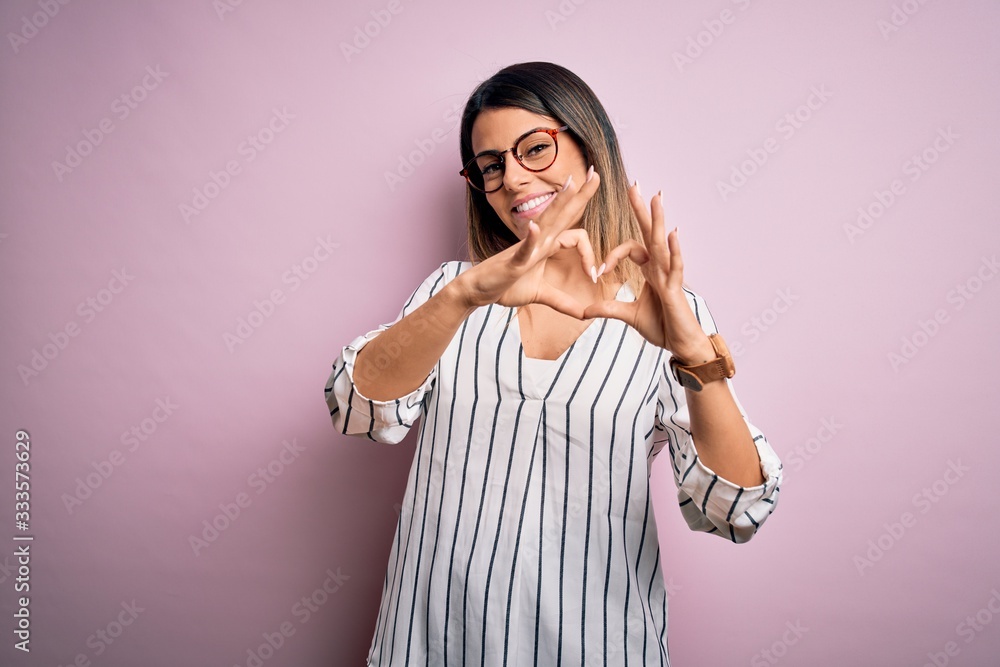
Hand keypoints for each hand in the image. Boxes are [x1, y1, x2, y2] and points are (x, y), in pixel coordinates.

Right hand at [455, 168, 603, 318]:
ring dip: (558, 203)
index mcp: (547, 246)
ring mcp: (525, 249)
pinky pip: (523, 248)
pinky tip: (534, 228)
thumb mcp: (541, 295)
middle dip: (580, 194)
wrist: (478, 290)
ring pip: (545, 221)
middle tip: (596, 172)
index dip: (589, 254)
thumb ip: (562, 302)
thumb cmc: (506, 286)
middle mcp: (538, 241)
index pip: (576, 236)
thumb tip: (584, 314)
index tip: (593, 276)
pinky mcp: (513, 261)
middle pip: (563, 214)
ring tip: (571, 184)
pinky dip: (529, 238)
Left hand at [582, 183, 713, 362]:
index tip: (599, 271)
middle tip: (634, 184)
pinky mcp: (676, 289)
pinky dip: (674, 250)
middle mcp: (661, 268)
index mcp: (650, 271)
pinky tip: (672, 233)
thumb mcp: (627, 317)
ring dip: (658, 220)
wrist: (680, 346)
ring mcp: (670, 276)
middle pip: (649, 233)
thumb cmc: (662, 328)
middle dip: (641, 209)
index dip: (612, 256)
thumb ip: (607, 309)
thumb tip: (584, 311)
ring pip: (662, 243)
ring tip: (656, 197)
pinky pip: (675, 266)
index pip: (631, 249)